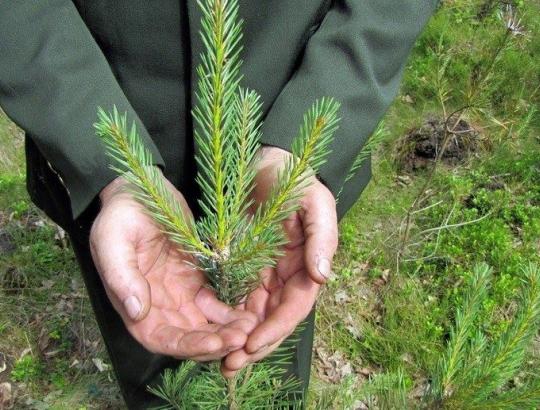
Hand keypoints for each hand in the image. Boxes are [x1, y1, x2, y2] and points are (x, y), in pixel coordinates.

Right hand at [90, 171, 256, 360]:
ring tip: (250, 328)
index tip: (213, 344)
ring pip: (205, 325)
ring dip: (226, 331)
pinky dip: (231, 312)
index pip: (160, 338)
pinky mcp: (197, 281)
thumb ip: (122, 276)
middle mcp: (159, 307)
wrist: (140, 191)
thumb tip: (136, 311)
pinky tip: (249, 313)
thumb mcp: (113, 241)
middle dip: (214, 343)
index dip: (186, 346)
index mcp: (134, 304)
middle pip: (188, 337)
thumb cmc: (120, 216)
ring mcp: (180, 295)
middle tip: (242, 338)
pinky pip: (216, 305)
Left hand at [222, 147, 337, 375]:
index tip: (254, 344)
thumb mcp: (314, 200)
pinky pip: (235, 299)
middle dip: (255, 344)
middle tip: (230, 365)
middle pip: (273, 319)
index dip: (277, 327)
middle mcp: (286, 275)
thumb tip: (323, 276)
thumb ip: (322, 236)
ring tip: (219, 360)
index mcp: (307, 264)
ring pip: (254, 316)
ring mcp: (264, 273)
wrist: (264, 161)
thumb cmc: (293, 178)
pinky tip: (209, 330)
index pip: (295, 305)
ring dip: (238, 339)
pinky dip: (225, 317)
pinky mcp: (243, 268)